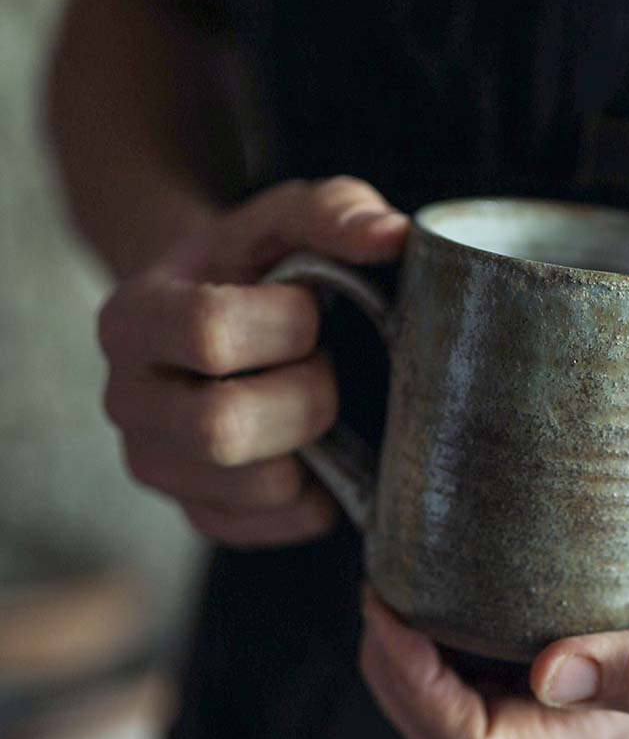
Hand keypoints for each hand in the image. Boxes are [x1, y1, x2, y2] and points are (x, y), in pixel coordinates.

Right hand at [99, 177, 408, 546]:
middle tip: (325, 365)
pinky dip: (323, 490)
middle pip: (221, 428)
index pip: (209, 333)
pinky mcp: (200, 515)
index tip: (311, 308)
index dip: (286, 323)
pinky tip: (321, 447)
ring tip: (318, 401)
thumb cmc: (263, 265)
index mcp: (133, 319)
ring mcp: (158, 467)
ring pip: (258, 488)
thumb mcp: (290, 219)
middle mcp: (126, 402)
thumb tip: (392, 236)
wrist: (221, 317)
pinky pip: (280, 525)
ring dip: (317, 445)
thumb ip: (337, 213)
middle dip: (306, 396)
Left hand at [360, 479, 628, 738]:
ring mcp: (591, 670)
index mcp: (614, 724)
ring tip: (398, 571)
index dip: (410, 688)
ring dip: (415, 649)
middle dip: (392, 674)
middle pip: (455, 729)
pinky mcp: (597, 622)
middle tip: (378, 584)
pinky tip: (454, 560)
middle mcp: (590, 708)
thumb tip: (548, 677)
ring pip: (470, 691)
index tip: (387, 606)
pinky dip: (457, 616)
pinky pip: (504, 643)